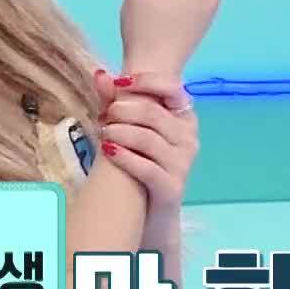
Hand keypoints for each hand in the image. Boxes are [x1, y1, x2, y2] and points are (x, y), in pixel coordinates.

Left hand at [90, 69, 198, 210]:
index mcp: (185, 118)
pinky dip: (124, 157)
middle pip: (153, 113)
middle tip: (103, 117)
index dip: (145, 82)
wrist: (150, 214)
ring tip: (103, 134)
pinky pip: (146, 167)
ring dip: (119, 133)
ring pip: (147, 139)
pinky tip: (108, 152)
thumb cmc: (140, 164)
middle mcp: (189, 138)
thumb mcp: (131, 129)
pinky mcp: (172, 187)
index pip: (172, 88)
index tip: (119, 83)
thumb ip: (116, 101)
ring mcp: (183, 164)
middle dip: (122, 111)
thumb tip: (100, 74)